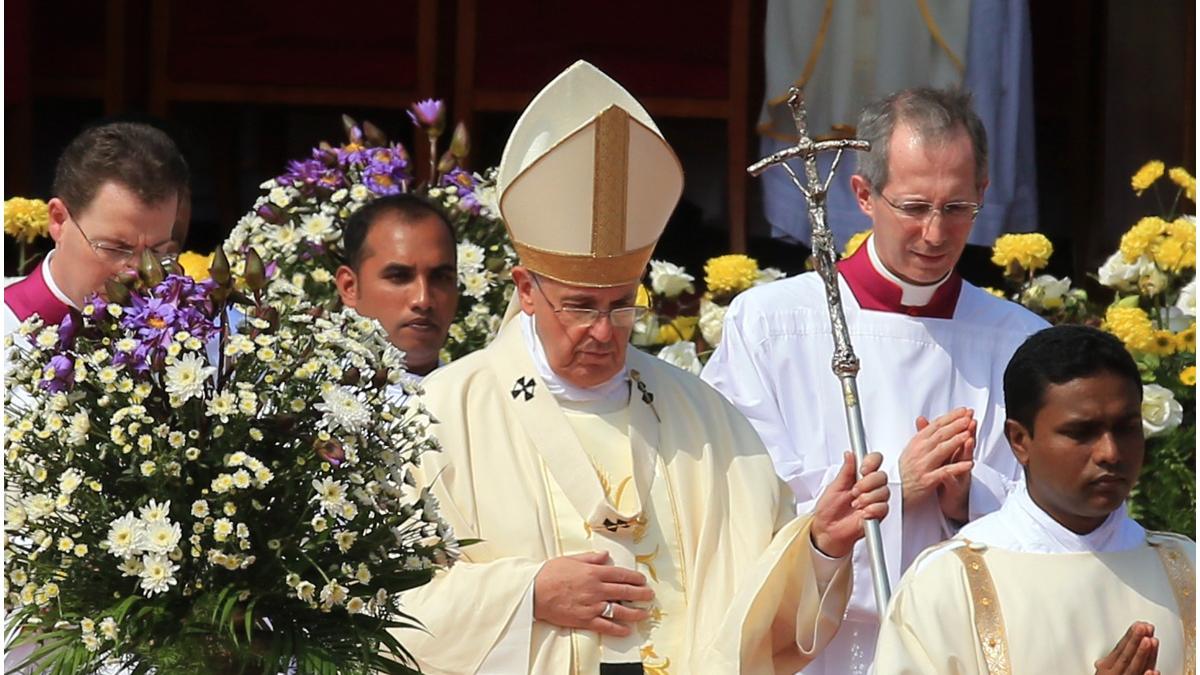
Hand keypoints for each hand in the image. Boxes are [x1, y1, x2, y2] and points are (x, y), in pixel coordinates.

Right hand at [533, 551, 653, 636]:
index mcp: (593, 573)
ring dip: (634, 612)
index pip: (620, 574)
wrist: (533, 592)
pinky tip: (627, 630)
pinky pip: (605, 625)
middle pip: (624, 591)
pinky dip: (617, 628)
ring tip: (644, 613)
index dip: (634, 577)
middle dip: (640, 594)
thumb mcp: (571, 559)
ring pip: (619, 610)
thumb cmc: (550, 574)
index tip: (643, 580)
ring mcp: (591, 605)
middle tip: (650, 595)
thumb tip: (605, 555)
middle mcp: (596, 589)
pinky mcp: (584, 619)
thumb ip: (590, 558)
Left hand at [811, 451, 888, 557]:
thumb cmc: (829, 509)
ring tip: (855, 504)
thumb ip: (845, 471)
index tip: (862, 469)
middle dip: (867, 483)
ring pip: (883, 492)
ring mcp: (874, 500)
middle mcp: (869, 487)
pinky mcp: (878, 514)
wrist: (828, 530)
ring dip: (867, 498)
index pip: (874, 461)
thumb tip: (849, 454)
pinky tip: (862, 513)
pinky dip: (872, 509)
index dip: (871, 462)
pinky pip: (883, 508)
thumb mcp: (835, 486)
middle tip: (855, 491)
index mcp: (859, 477)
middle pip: (882, 476)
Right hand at [898, 409, 974, 520]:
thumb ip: (920, 435)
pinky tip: (969, 464)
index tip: (963, 410)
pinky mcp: (927, 480)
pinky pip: (944, 472)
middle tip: (969, 416)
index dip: (950, 417)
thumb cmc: (904, 471)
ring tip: (969, 434)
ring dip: (956, 441)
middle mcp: (919, 452)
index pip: (935, 426)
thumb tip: (922, 418)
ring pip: (941, 450)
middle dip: (956, 424)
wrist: (895, 492)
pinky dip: (957, 468)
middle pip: (940, 434)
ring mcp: (923, 466)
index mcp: (916, 443)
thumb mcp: (909, 450)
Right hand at [1095, 621, 1158, 674]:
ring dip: (1142, 654)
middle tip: (1142, 627)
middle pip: (1126, 655)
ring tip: (1150, 640)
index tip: (1138, 624)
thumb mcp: (1103, 671)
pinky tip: (1155, 670)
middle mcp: (1115, 673)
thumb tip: (1105, 651)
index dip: (1130, 636)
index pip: (1119, 648)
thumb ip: (1110, 660)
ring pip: (1134, 667)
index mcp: (1107, 667)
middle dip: (1135, 640)